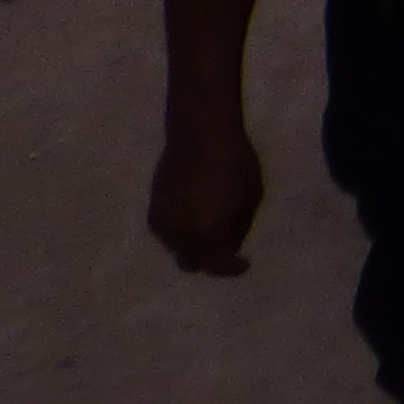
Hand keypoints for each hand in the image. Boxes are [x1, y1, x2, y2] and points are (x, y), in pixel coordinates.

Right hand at [147, 109, 264, 275]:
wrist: (200, 136)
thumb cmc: (235, 163)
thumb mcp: (250, 198)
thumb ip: (239, 227)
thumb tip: (230, 244)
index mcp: (210, 234)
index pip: (219, 265)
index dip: (233, 268)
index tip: (244, 263)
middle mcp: (182, 236)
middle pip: (193, 263)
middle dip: (210, 260)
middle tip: (225, 248)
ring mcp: (164, 224)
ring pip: (178, 249)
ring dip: (194, 245)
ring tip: (210, 226)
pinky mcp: (153, 210)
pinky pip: (168, 233)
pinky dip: (181, 232)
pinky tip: (193, 215)